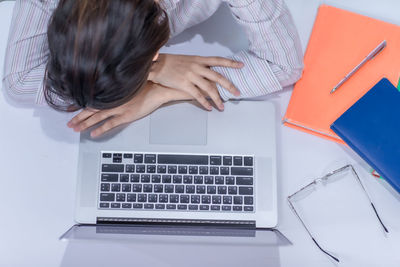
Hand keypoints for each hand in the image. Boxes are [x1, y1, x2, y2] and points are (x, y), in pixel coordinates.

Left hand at [67, 83, 191, 137]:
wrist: (158, 87)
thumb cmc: (146, 82)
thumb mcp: (128, 80)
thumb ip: (117, 83)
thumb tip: (109, 84)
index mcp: (111, 91)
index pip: (91, 99)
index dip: (81, 105)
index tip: (72, 109)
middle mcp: (112, 100)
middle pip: (90, 110)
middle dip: (78, 117)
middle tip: (69, 124)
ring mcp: (118, 109)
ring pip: (96, 118)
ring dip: (85, 124)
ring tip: (76, 130)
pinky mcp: (126, 116)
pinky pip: (110, 124)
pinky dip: (101, 130)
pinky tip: (93, 134)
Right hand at [148, 54, 242, 110]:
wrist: (156, 65)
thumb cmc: (171, 63)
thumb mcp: (187, 60)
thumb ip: (198, 65)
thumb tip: (209, 71)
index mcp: (199, 59)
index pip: (218, 60)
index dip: (230, 63)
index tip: (241, 65)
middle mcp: (197, 67)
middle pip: (217, 77)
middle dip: (229, 85)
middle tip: (237, 93)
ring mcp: (191, 76)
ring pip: (209, 89)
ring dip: (217, 99)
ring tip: (222, 107)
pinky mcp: (184, 84)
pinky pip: (198, 96)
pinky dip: (205, 102)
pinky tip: (209, 108)